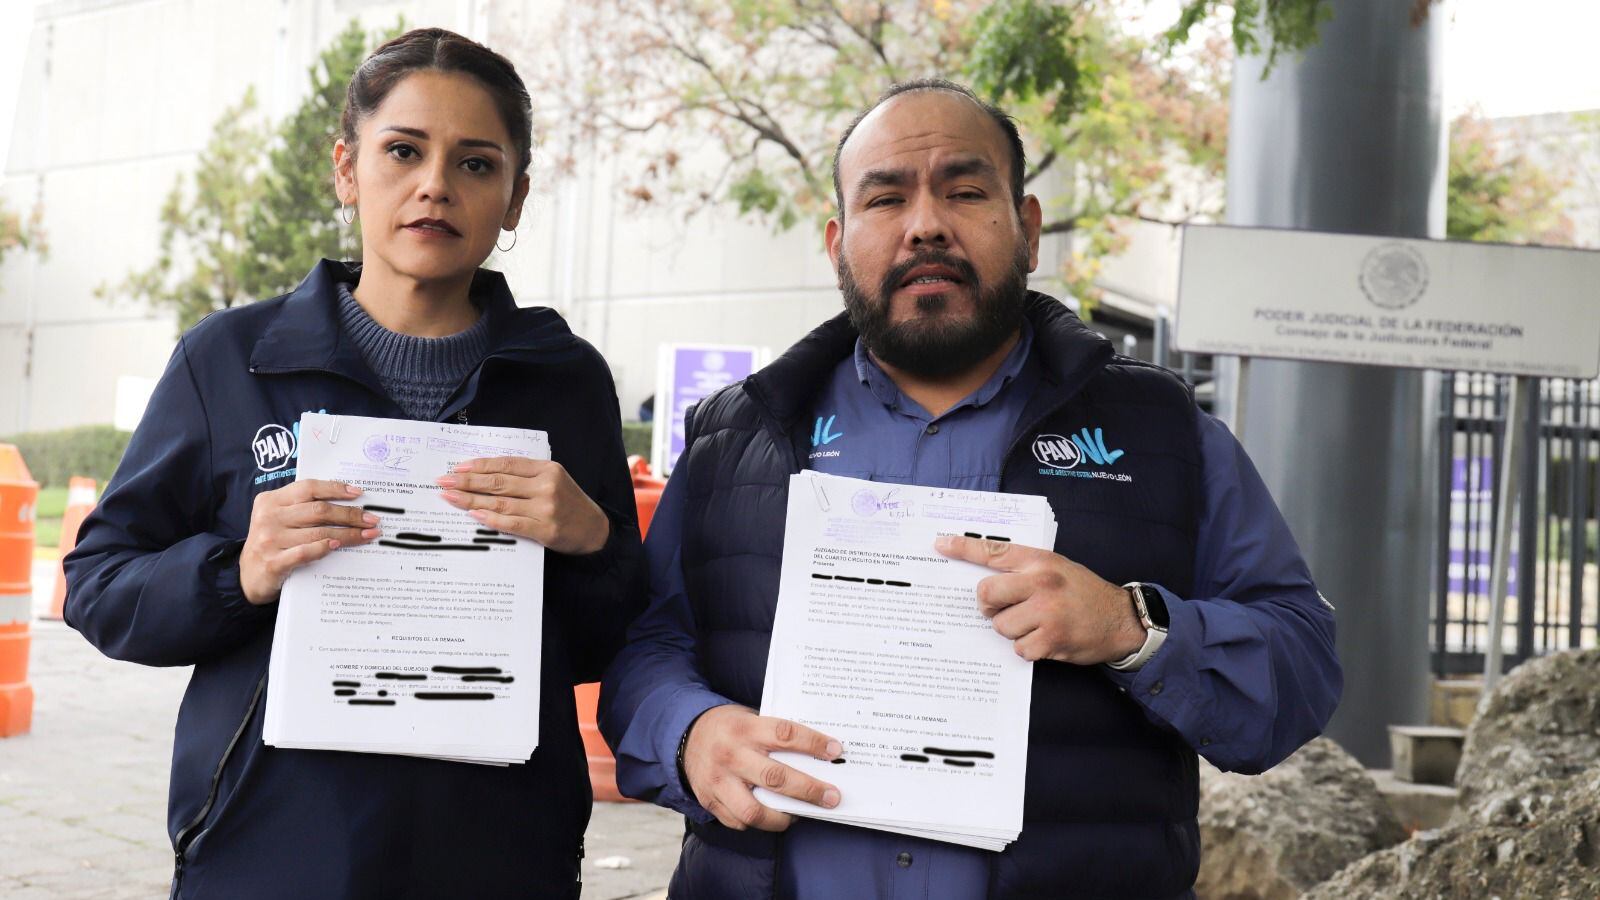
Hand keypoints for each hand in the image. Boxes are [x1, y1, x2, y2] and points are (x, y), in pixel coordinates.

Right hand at [240, 480, 380, 605]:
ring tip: (368, 535)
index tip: (358, 494)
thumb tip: (346, 503)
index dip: (335, 488)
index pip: (308, 488)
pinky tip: (339, 547)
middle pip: (318, 510)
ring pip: (318, 533)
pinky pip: (305, 552)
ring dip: (348, 534)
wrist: (248, 577)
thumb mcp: (280, 519)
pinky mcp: (273, 563)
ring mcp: (269, 540)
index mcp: (271, 501)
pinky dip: (324, 548)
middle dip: (350, 514)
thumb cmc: (272, 543)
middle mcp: (269, 517)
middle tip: (372, 519)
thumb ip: (302, 508)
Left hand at [436, 457, 610, 554]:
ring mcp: (546, 508)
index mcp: (547, 469)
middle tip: (443, 481)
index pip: (506, 463)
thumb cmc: (569, 504)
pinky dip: (490, 519)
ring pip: (500, 502)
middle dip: (467, 482)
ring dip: (471, 500)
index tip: (457, 468)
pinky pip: (511, 523)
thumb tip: (484, 475)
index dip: (480, 465)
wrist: (595, 530)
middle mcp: (546, 486)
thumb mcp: (553, 480)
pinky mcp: (545, 530)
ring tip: (450, 498)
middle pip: (498, 482)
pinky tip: (473, 515)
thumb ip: (525, 476)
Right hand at [682, 705, 843, 831]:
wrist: (684, 736)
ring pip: (754, 810)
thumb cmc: (729, 727)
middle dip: (809, 790)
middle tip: (832, 797)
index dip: (813, 743)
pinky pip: (739, 821)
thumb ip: (774, 734)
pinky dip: (759, 823)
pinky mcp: (710, 801)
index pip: (784, 734)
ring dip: (783, 817)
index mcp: (745, 728)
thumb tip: (816, 754)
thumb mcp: (749, 718)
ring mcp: (718, 781)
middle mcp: (731, 755)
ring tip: (800, 815)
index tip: (835, 750)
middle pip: (775, 777)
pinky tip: (772, 816)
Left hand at [934, 535, 1145, 664]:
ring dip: (1014, 631)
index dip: (963, 547)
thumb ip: (1025, 569)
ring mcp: (1047, 612)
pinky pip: (1020, 648)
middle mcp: (1041, 582)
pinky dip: (1029, 649)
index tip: (940, 544)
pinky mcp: (1052, 639)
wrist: (1121, 619)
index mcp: (1040, 561)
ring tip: (1036, 626)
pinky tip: (1046, 640)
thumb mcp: (1057, 568)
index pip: (994, 550)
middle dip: (990, 606)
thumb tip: (986, 582)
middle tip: (1003, 609)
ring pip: (1001, 626)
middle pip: (986, 594)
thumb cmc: (1083, 593)